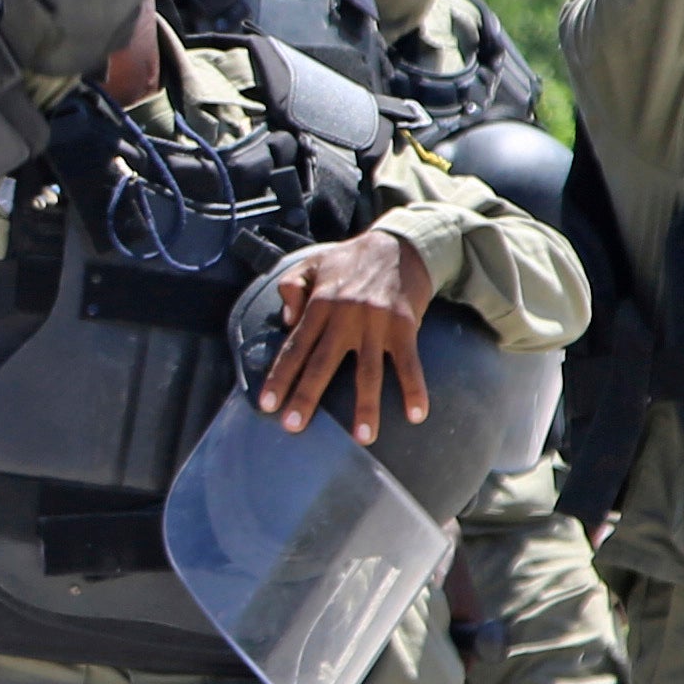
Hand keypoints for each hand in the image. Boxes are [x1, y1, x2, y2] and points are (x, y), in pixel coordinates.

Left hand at [258, 229, 438, 440]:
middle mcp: (345, 316)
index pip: (295, 347)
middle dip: (306, 397)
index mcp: (320, 304)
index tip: (267, 405)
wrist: (399, 245)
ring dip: (365, 406)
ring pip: (367, 371)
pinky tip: (415, 415)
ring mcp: (376, 324)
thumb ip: (291, 287)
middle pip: (322, 363)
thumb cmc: (350, 259)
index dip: (280, 377)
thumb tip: (285, 320)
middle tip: (293, 426)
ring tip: (362, 438)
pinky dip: (413, 389)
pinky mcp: (404, 327)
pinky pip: (408, 363)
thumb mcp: (312, 264)